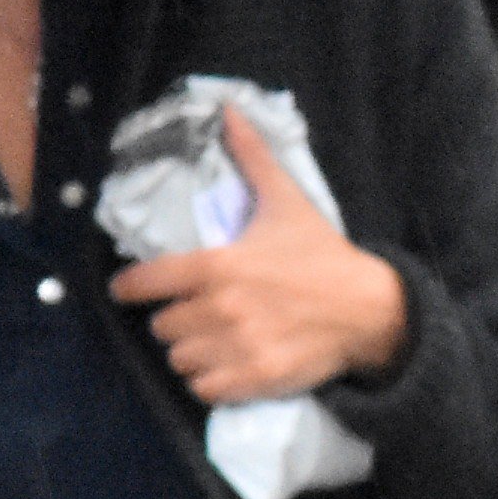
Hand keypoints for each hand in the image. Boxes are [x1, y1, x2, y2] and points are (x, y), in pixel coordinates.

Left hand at [107, 103, 407, 401]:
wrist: (368, 308)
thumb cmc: (320, 255)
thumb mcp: (285, 202)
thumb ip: (251, 157)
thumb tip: (227, 109)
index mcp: (218, 265)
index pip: (145, 282)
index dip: (131, 287)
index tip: (129, 289)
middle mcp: (221, 308)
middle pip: (161, 326)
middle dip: (176, 318)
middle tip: (198, 311)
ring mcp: (238, 346)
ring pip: (179, 359)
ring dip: (191, 351)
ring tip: (213, 339)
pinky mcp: (255, 378)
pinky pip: (204, 388)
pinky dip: (211, 380)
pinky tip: (227, 364)